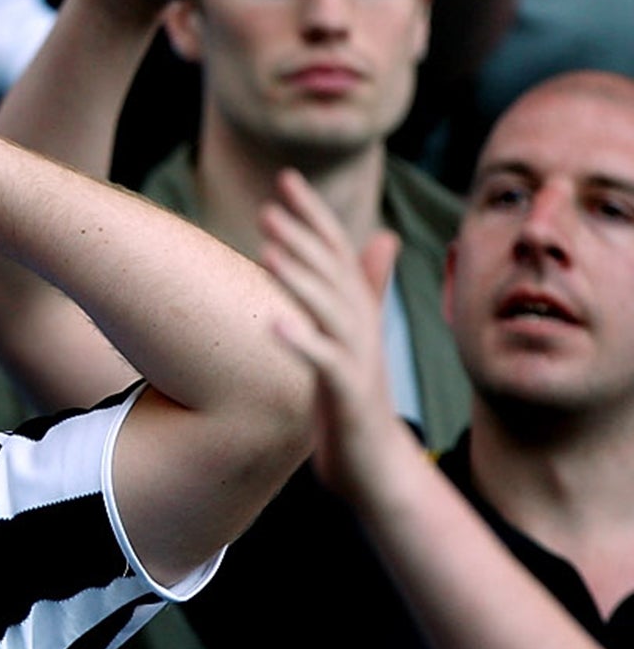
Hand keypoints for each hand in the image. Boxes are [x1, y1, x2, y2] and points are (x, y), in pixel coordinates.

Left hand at [258, 170, 414, 498]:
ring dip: (300, 279)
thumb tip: (382, 238)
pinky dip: (301, 342)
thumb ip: (364, 291)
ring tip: (267, 249)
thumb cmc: (355, 405)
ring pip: (330, 311)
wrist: (376, 469)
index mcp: (357, 316)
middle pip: (332, 274)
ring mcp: (358, 361)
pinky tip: (273, 324)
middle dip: (302, 237)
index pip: (337, 252)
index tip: (285, 179)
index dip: (314, 215)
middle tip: (267, 207)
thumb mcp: (353, 343)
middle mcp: (361, 330)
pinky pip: (325, 363)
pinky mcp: (349, 394)